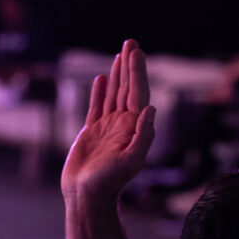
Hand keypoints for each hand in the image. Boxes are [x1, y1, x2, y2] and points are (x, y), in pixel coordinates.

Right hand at [61, 39, 155, 202]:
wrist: (87, 196)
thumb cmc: (109, 182)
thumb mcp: (131, 160)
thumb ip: (144, 135)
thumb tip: (152, 108)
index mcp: (133, 128)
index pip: (137, 93)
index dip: (137, 71)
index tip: (135, 52)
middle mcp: (123, 124)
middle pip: (128, 88)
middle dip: (129, 65)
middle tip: (130, 42)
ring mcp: (107, 127)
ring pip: (114, 94)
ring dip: (117, 74)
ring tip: (120, 54)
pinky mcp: (92, 132)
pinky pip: (97, 107)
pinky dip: (100, 92)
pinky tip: (102, 79)